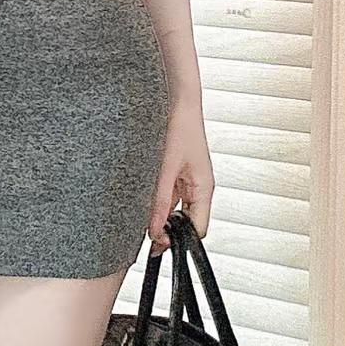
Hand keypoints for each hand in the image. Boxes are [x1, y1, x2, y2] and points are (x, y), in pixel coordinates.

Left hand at [146, 97, 213, 250]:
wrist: (176, 100)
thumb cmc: (179, 126)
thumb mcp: (165, 168)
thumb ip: (159, 201)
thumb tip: (154, 230)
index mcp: (204, 188)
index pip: (199, 229)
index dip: (181, 241)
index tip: (160, 245)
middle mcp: (198, 187)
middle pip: (186, 222)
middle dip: (168, 231)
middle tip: (145, 236)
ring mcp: (186, 181)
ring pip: (174, 211)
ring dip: (159, 216)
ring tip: (140, 218)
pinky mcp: (175, 174)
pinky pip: (166, 197)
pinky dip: (155, 203)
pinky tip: (141, 203)